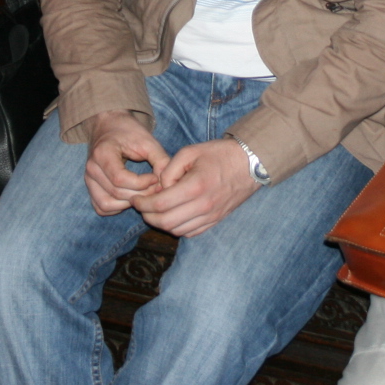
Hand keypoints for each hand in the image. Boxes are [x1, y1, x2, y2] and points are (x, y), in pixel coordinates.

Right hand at [82, 110, 171, 215]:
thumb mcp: (148, 140)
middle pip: (116, 193)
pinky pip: (101, 207)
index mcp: (102, 153)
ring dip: (129, 203)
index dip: (142, 184)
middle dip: (140, 195)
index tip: (155, 177)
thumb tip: (167, 183)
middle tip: (156, 188)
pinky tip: (131, 197)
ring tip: (144, 193)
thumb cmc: (129, 132)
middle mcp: (92, 168)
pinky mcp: (90, 187)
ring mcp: (88, 179)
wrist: (109, 125)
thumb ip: (160, 160)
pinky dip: (117, 208)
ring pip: (107, 204)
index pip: (120, 179)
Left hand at [132, 137, 260, 238]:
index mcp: (195, 186)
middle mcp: (203, 206)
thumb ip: (169, 169)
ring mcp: (211, 216)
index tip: (135, 199)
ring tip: (155, 210)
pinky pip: (190, 233)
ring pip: (177, 230)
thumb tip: (159, 187)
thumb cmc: (219, 154)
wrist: (249, 163)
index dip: (142, 204)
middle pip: (165, 222)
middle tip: (141, 206)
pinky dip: (176, 227)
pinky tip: (172, 215)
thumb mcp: (190, 151)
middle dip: (147, 216)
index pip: (160, 204)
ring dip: (161, 223)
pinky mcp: (215, 221)